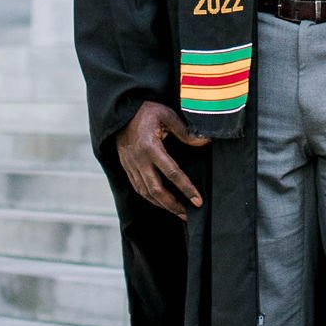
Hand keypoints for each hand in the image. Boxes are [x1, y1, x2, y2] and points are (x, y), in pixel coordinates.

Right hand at [118, 97, 207, 217]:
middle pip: (156, 191)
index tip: (198, 200)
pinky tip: (161, 202)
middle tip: (188, 214)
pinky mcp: (127, 168)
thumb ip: (185, 132)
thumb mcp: (167, 115)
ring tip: (178, 212)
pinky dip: (150, 199)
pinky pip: (138, 188)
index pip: (172, 174)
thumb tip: (205, 142)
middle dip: (173, 205)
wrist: (120, 112)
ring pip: (146, 193)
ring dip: (162, 205)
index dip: (186, 189)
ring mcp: (131, 166)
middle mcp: (139, 160)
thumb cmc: (146, 111)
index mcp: (150, 147)